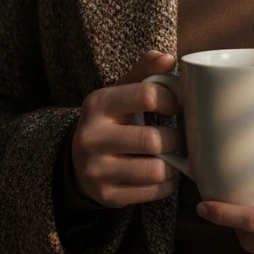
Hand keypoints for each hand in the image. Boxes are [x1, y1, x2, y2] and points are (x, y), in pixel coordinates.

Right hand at [70, 49, 181, 207]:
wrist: (78, 162)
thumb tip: (168, 58)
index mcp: (98, 104)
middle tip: (175, 136)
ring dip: (172, 164)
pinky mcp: (108, 196)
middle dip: (174, 138)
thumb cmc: (111, 120)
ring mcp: (97, 170)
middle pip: (154, 139)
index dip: (171, 100)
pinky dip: (166, 184)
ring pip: (155, 170)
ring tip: (170, 156)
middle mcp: (92, 138)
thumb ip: (144, 72)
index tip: (173, 106)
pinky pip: (153, 193)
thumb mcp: (120, 92)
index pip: (148, 95)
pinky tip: (161, 174)